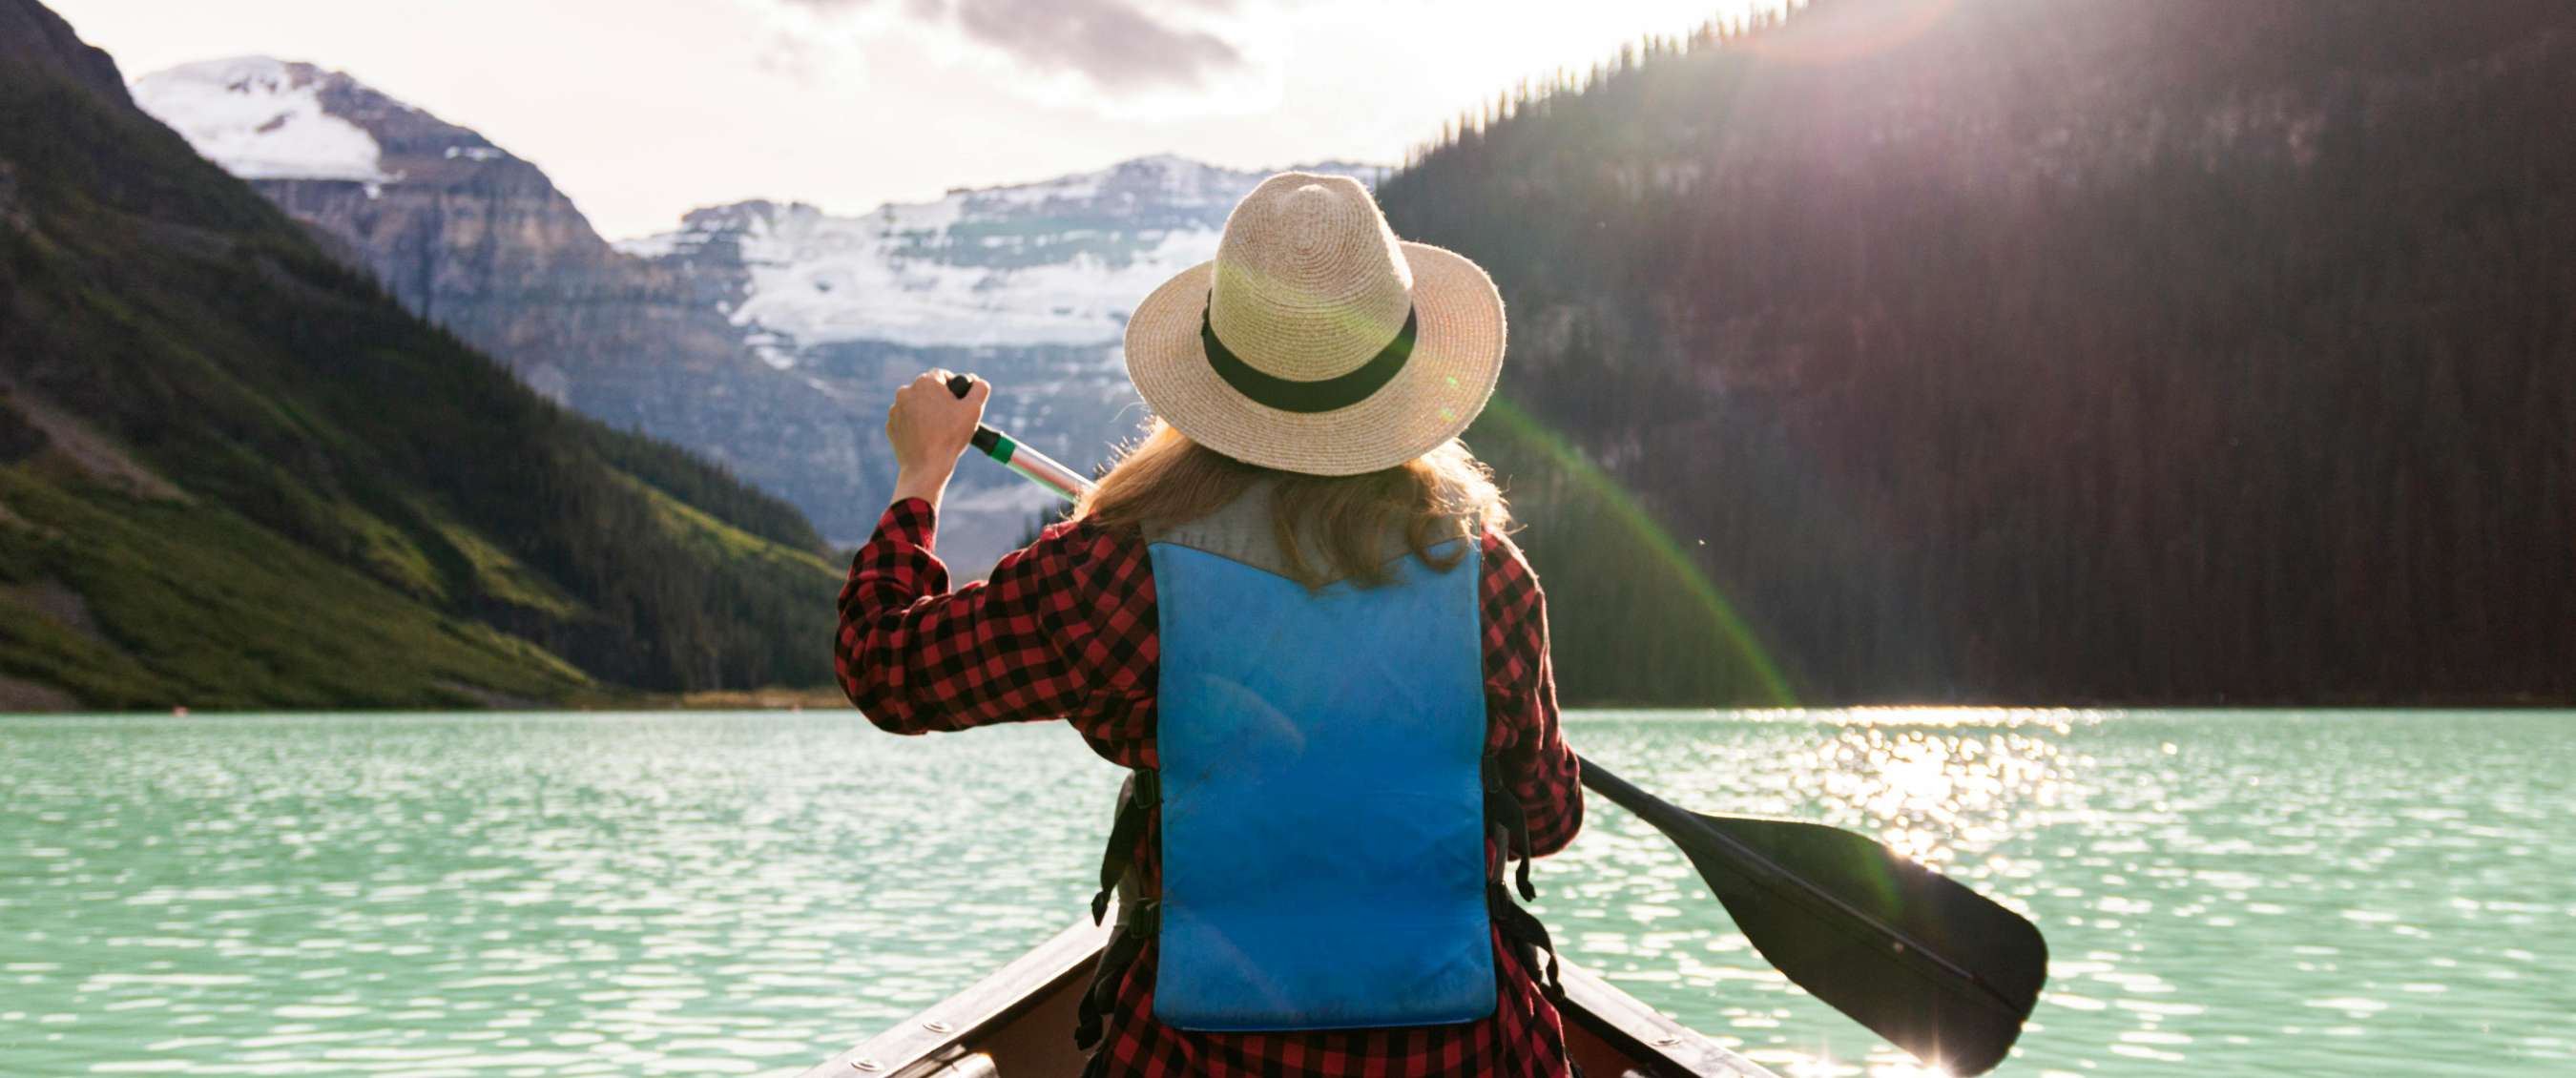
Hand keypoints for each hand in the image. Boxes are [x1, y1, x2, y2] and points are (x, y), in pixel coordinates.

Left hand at [886, 370, 987, 507]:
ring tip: (938, 431)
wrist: (926, 467)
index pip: (943, 376)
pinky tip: (926, 438)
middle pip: (928, 390)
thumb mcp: (974, 409)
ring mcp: (895, 409)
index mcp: (925, 382)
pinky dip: (915, 426)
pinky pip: (906, 420)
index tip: (958, 404)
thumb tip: (976, 381)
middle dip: (939, 401)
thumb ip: (979, 388)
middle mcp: (906, 391)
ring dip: (926, 412)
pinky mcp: (891, 425)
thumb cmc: (951, 436)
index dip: (954, 389)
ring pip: (916, 405)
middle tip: (950, 419)